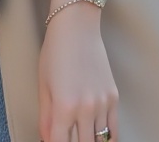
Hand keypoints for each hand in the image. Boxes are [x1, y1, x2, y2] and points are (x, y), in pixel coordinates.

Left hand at [39, 8, 118, 141]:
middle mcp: (86, 109)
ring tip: (82, 137)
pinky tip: (98, 138)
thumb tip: (47, 139)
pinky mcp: (114, 98)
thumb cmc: (55, 52)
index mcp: (64, 107)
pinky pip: (113, 130)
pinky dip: (106, 139)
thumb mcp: (44, 85)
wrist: (77, 27)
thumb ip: (46, 117)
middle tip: (68, 137)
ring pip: (99, 141)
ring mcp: (103, 104)